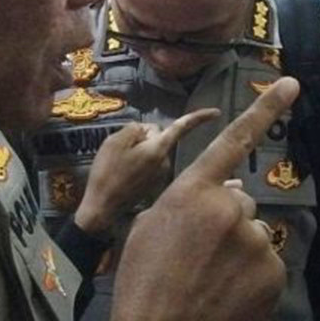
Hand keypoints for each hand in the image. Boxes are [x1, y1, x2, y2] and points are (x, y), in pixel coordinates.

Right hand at [74, 109, 219, 233]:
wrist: (101, 207)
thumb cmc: (107, 173)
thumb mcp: (115, 141)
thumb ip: (136, 129)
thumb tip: (148, 132)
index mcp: (159, 149)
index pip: (183, 127)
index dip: (200, 117)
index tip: (218, 112)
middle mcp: (166, 162)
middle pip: (160, 137)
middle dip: (145, 137)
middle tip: (122, 149)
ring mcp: (161, 175)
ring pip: (154, 151)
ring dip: (141, 152)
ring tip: (119, 164)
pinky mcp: (154, 184)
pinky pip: (150, 163)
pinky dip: (139, 164)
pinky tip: (123, 173)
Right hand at [84, 78, 297, 320]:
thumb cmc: (141, 287)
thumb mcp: (148, 229)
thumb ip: (187, 202)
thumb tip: (228, 192)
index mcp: (191, 192)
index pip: (233, 141)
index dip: (264, 109)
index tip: (291, 83)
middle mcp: (229, 208)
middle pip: (239, 202)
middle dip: (224, 222)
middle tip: (196, 259)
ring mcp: (254, 241)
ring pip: (253, 234)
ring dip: (238, 251)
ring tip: (207, 283)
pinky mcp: (272, 273)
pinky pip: (266, 263)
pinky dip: (251, 277)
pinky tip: (226, 297)